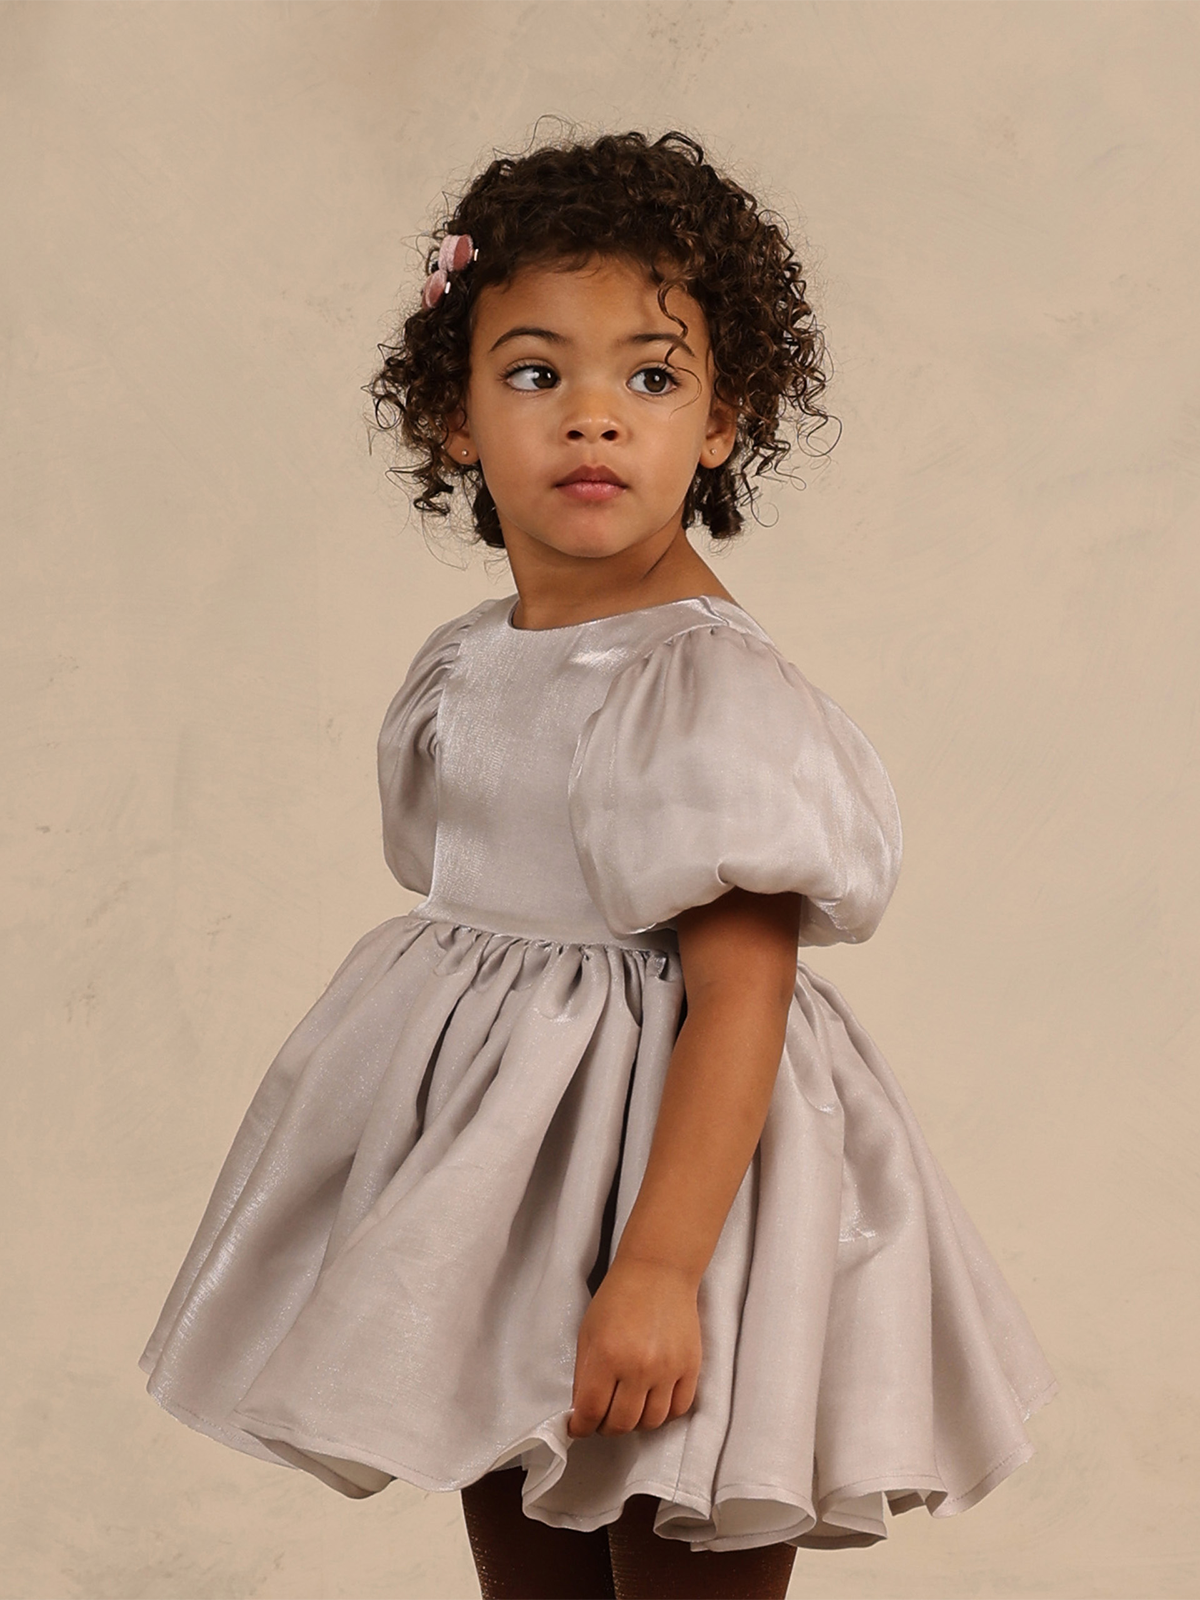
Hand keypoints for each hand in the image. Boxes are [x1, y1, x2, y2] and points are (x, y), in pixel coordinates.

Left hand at [567, 1255, 701, 1437]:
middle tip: (602, 1418)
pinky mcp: (690, 1367)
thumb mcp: (588, 1332)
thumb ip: (584, 1374)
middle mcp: (638, 1367)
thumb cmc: (619, 1297)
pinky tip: (652, 1402)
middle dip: (606, 1427)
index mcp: (607, 1355)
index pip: (591, 1412)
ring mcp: (668, 1369)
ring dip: (635, 1422)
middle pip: (621, 1423)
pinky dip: (663, 1414)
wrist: (658, 1271)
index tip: (579, 1427)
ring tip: (627, 1408)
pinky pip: (677, 1409)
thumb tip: (582, 1410)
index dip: (581, 1427)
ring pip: (650, 1422)